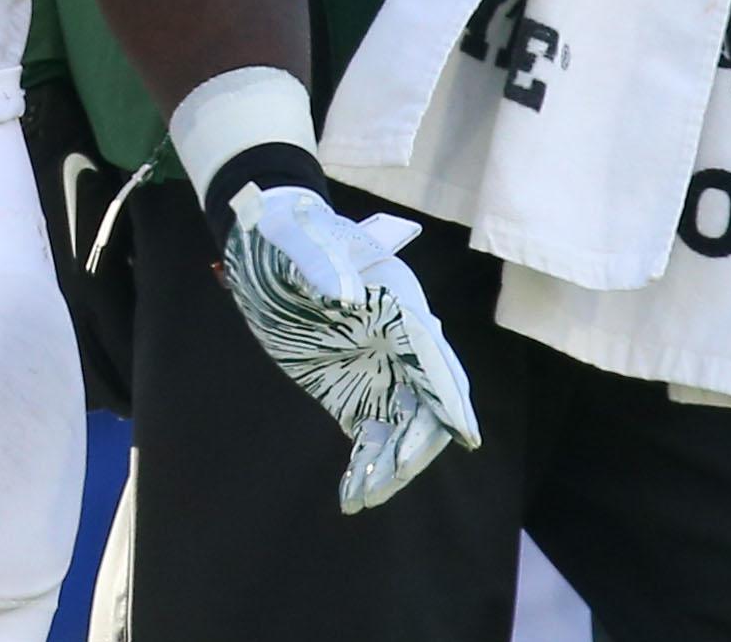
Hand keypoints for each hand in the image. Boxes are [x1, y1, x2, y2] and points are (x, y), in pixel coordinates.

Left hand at [218, 181, 480, 511]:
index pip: (433, 356)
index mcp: (398, 305)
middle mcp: (401, 344)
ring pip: (403, 429)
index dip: (450, 396)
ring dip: (389, 465)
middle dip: (417, 442)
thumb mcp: (299, 242)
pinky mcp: (353, 392)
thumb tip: (346, 295)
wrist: (264, 245)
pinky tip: (351, 496)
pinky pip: (370, 438)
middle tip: (391, 473)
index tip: (466, 435)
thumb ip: (321, 266)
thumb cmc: (289, 234)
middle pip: (428, 403)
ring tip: (362, 497)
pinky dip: (365, 467)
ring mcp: (380, 372)